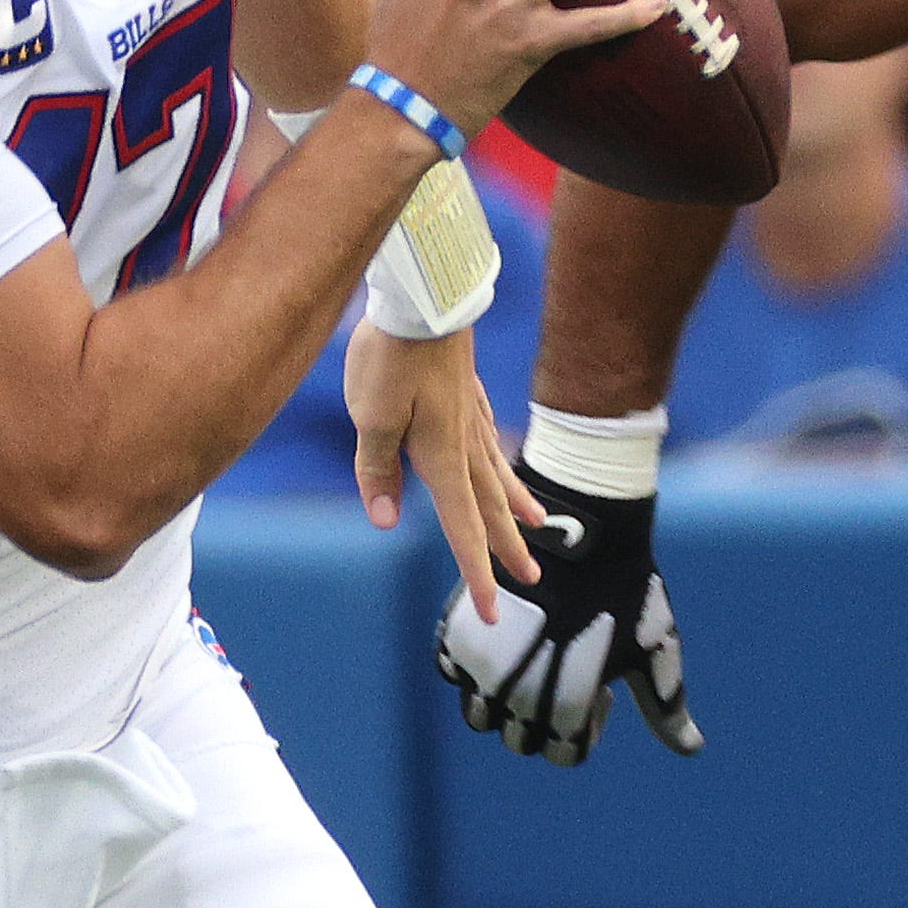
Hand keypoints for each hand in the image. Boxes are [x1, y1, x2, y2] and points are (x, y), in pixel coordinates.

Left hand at [347, 322, 539, 619]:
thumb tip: (385, 521)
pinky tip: (507, 468)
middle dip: (507, 551)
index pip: (463, 528)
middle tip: (531, 584)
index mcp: (443, 458)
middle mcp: (464, 445)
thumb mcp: (370, 417)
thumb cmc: (391, 356)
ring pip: (499, 476)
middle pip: (491, 509)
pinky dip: (505, 468)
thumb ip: (377, 469)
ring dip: (516, 510)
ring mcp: (470, 420)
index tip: (494, 611)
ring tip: (537, 531)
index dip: (477, 573)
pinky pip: (491, 446)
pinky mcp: (465, 397)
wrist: (424, 296)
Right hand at [437, 454, 697, 762]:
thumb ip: (666, 707)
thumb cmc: (628, 591)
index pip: (563, 753)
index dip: (584, 727)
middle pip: (519, 740)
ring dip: (501, 702)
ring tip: (528, 665)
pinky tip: (502, 642)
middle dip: (542, 719)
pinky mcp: (458, 632)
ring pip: (479, 715)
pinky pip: (450, 672)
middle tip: (563, 677)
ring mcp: (481, 666)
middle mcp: (517, 697)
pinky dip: (470, 668)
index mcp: (567, 709)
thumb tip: (692, 749)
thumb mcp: (655, 650)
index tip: (598, 693)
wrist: (584, 525)